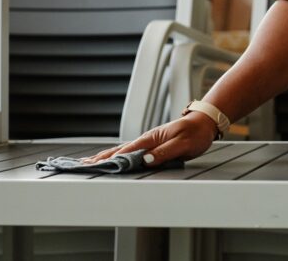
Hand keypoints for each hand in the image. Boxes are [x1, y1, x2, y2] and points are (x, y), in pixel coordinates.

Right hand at [80, 111, 216, 166]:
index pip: (126, 151)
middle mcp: (146, 140)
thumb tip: (145, 160)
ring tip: (90, 162)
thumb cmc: (195, 133)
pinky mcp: (153, 146)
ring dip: (106, 157)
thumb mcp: (183, 144)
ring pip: (123, 151)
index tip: (95, 165)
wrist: (204, 123)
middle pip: (119, 150)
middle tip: (82, 164)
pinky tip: (112, 159)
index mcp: (151, 139)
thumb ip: (164, 152)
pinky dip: (118, 156)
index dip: (110, 159)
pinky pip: (131, 152)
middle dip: (101, 157)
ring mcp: (148, 142)